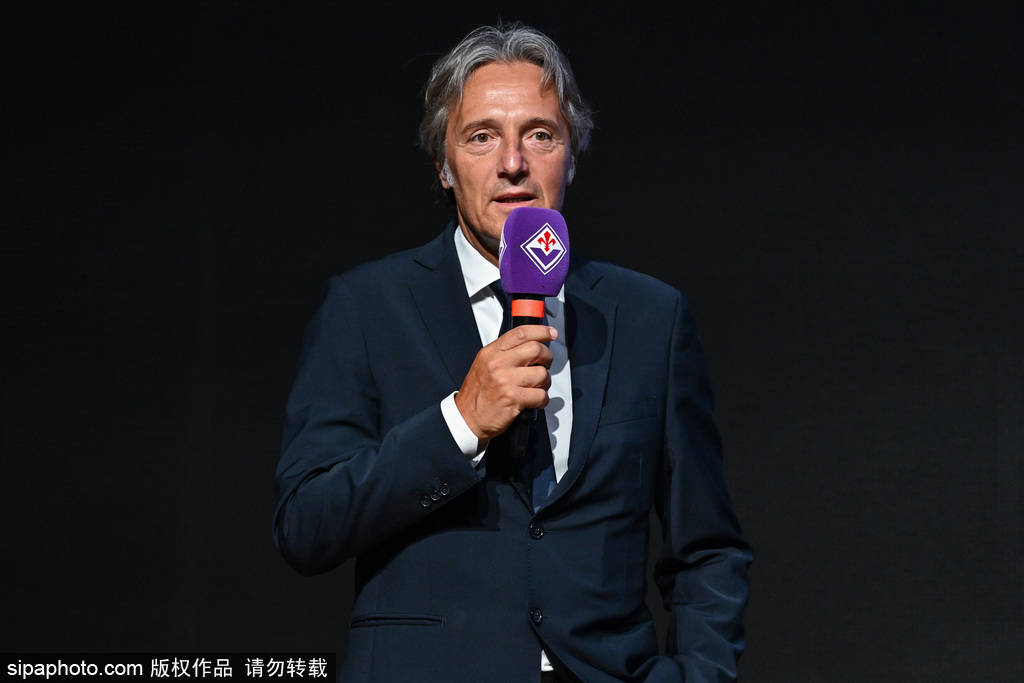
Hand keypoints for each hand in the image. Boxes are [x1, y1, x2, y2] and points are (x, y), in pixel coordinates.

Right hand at [454, 325, 556, 440]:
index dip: (541, 331)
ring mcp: (506, 381)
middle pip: (536, 349)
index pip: (521, 333)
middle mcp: (498, 364)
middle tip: (545, 364)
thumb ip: (504, 353)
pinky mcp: (513, 399)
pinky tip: (534, 401)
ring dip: (545, 382)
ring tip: (537, 387)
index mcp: (491, 353)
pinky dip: (542, 400)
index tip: (551, 333)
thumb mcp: (484, 364)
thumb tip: (530, 345)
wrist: (467, 418)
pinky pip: (541, 395)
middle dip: (547, 357)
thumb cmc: (477, 394)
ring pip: (542, 374)